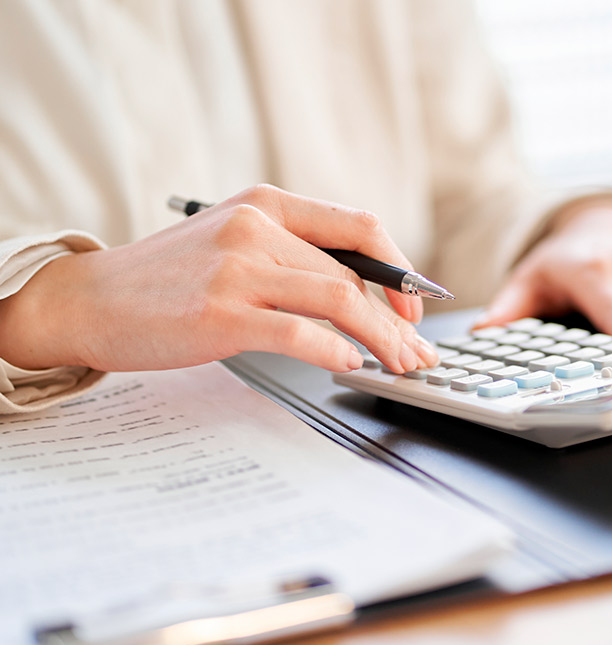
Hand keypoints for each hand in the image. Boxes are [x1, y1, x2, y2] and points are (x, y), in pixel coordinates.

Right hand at [0, 185, 439, 373]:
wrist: (90, 298)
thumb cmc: (168, 277)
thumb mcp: (233, 240)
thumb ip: (290, 252)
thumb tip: (359, 290)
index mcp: (267, 203)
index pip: (360, 226)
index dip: (400, 269)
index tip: (413, 307)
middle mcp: (256, 228)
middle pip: (354, 275)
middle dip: (396, 322)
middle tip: (414, 354)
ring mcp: (238, 270)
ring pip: (339, 300)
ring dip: (380, 340)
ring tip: (396, 366)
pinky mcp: (221, 313)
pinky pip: (299, 332)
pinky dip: (335, 352)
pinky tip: (349, 366)